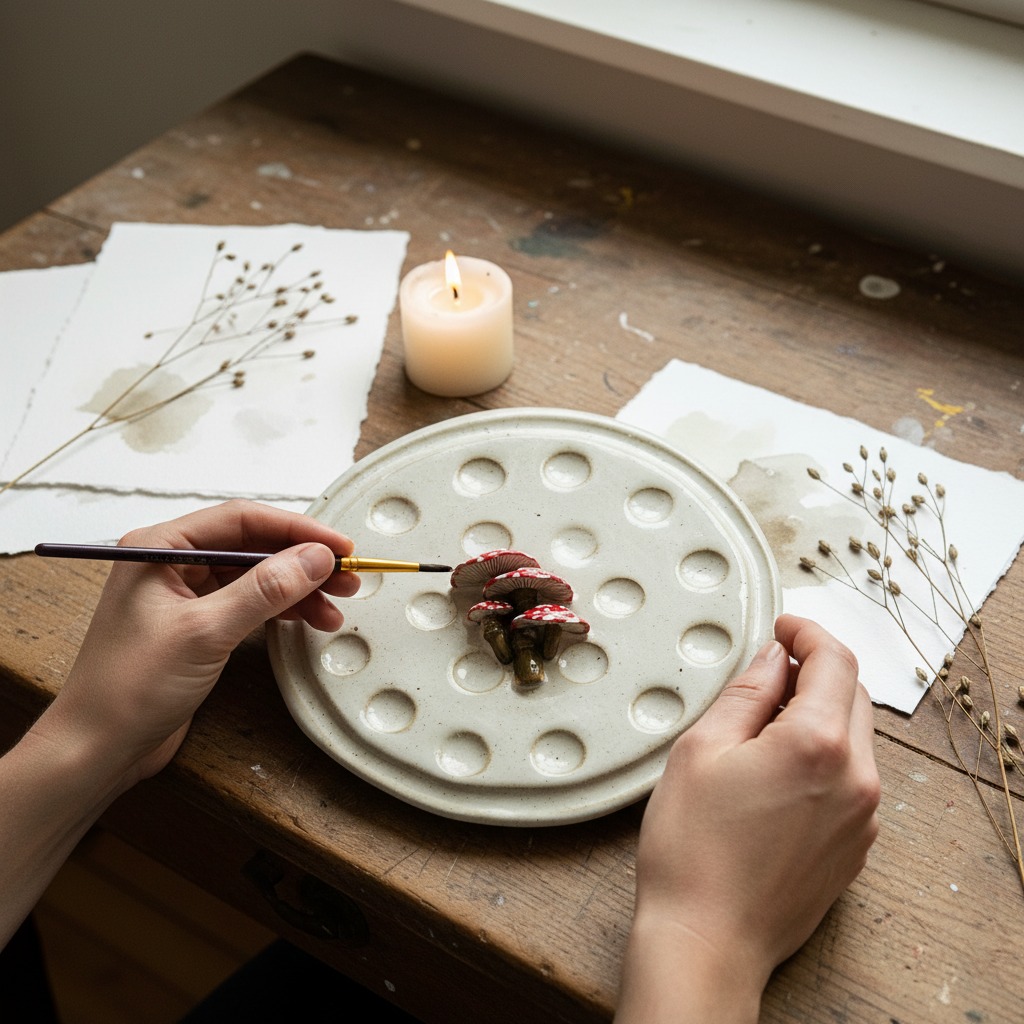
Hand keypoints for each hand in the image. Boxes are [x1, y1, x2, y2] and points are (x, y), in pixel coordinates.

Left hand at [37, 499, 358, 787]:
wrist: (98, 749)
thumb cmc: (128, 689)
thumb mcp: (205, 632)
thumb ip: (264, 590)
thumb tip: (315, 558)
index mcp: (160, 547)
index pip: (241, 519)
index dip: (296, 529)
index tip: (338, 547)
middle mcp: (171, 564)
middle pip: (253, 546)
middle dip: (302, 561)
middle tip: (346, 578)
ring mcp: (185, 595)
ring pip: (256, 576)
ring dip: (298, 589)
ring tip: (335, 607)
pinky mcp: (197, 625)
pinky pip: (249, 603)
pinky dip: (281, 610)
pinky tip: (308, 621)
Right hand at [615, 614, 879, 1022]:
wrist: (707, 940)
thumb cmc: (693, 851)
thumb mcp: (702, 749)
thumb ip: (747, 691)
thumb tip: (774, 656)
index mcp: (817, 744)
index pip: (835, 660)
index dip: (808, 631)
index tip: (785, 625)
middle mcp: (856, 779)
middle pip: (852, 695)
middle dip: (816, 670)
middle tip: (770, 668)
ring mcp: (862, 817)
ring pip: (854, 737)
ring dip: (820, 713)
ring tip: (764, 724)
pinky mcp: (855, 846)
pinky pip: (852, 779)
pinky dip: (825, 756)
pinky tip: (778, 770)